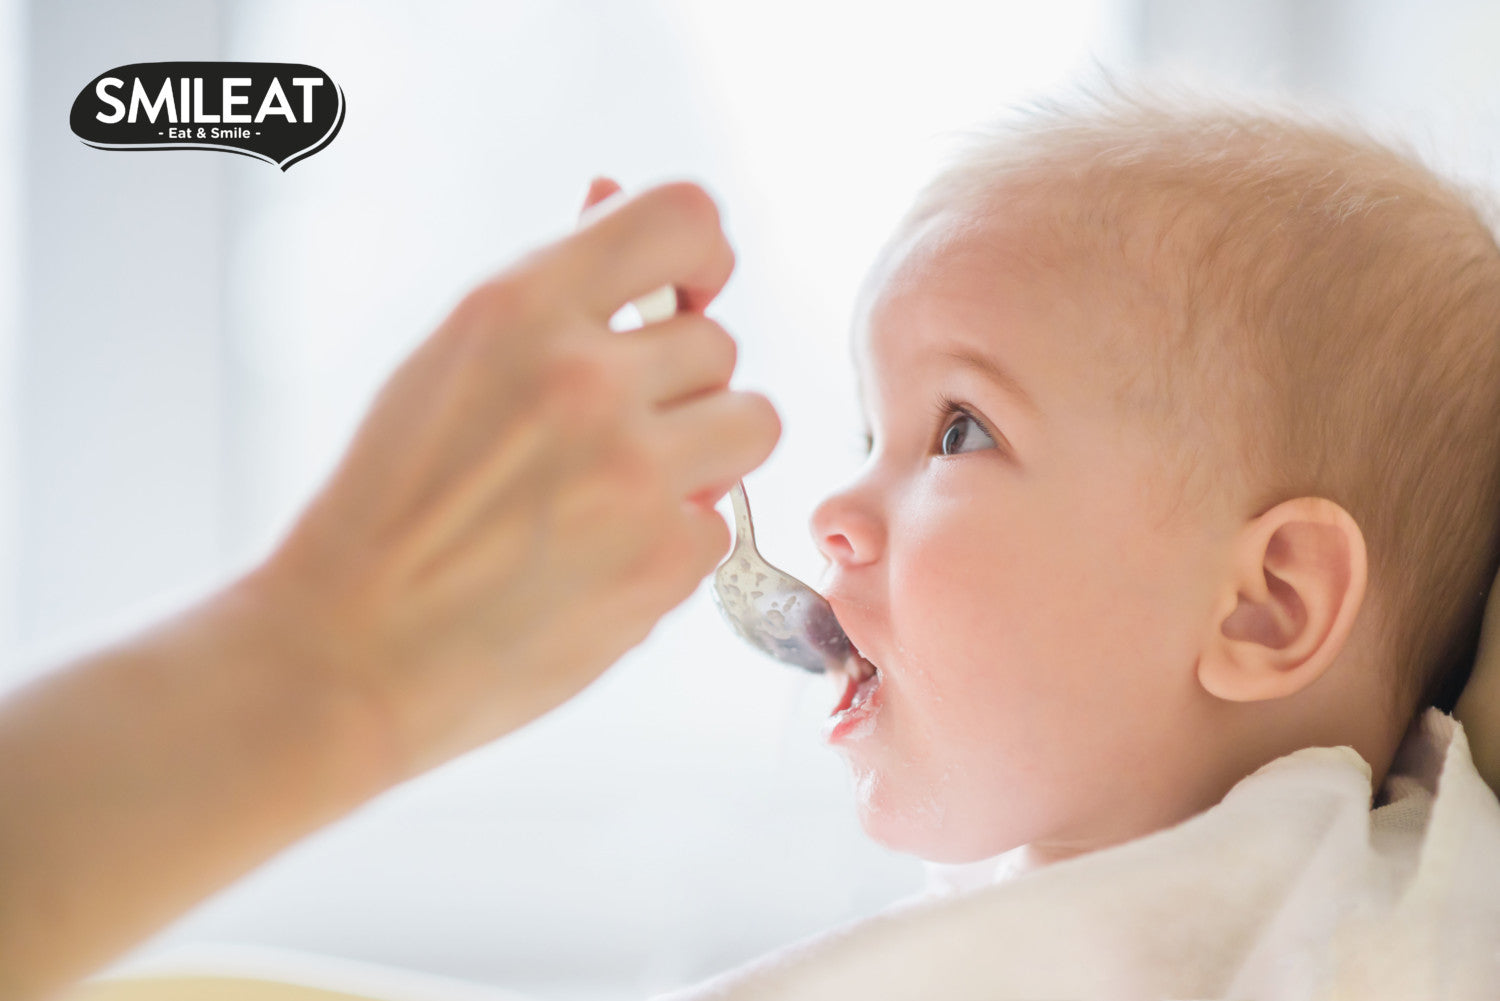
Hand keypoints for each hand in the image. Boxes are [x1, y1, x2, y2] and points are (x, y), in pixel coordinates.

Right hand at [247, 180, 780, 776]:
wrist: (348, 649)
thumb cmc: (389, 502)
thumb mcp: (450, 363)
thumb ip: (548, 290)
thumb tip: (609, 193)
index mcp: (521, 308)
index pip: (683, 218)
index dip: (703, 255)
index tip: (686, 295)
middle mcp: (585, 379)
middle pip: (720, 345)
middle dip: (679, 390)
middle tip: (609, 437)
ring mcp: (632, 474)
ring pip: (752, 425)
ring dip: (705, 456)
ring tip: (622, 493)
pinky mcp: (661, 564)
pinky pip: (719, 526)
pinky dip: (671, 546)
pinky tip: (596, 564)